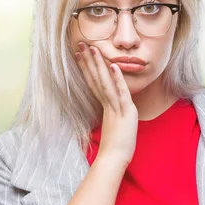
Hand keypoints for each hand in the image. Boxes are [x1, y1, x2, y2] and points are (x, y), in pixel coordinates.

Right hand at [75, 42, 137, 164]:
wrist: (114, 159)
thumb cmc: (115, 147)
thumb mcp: (114, 126)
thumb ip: (112, 116)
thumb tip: (111, 112)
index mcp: (106, 106)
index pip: (94, 83)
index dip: (87, 68)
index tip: (80, 55)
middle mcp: (108, 104)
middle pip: (96, 78)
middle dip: (89, 61)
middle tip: (81, 44)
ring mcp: (115, 107)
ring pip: (105, 82)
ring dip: (99, 65)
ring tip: (93, 49)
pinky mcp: (124, 112)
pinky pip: (120, 92)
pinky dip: (117, 79)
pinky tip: (114, 66)